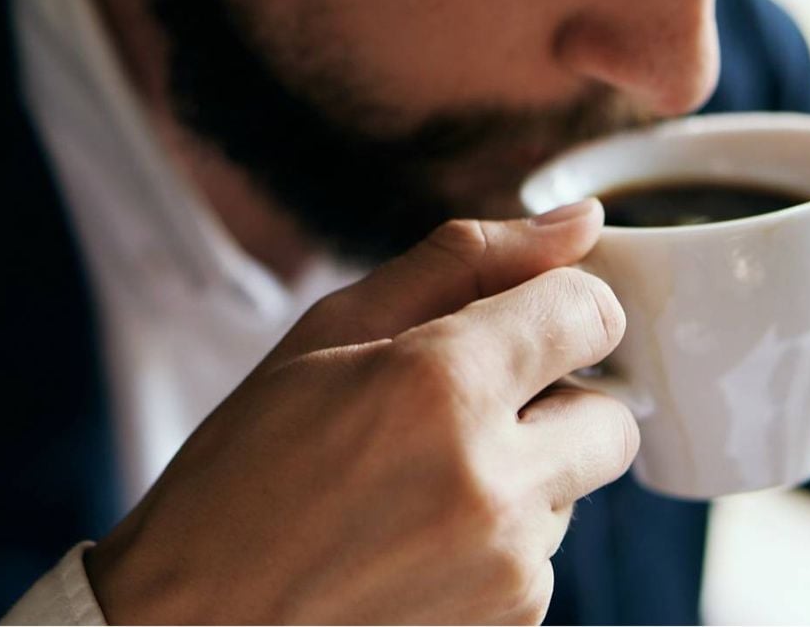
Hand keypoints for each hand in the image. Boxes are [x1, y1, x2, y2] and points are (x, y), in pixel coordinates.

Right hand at [84, 199, 639, 624]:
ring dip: (528, 469)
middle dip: (561, 399)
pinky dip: (507, 532)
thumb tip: (582, 222)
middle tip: (472, 406)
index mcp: (441, 386)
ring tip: (424, 480)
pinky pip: (549, 550)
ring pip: (578, 485)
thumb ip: (468, 261)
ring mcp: (511, 567)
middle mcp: (493, 483)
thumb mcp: (333, 333)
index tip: (525, 323)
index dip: (562, 308)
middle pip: (613, 414)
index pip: (591, 313)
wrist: (196, 621)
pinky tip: (424, 535)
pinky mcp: (517, 621)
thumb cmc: (247, 470)